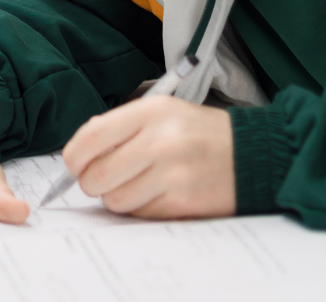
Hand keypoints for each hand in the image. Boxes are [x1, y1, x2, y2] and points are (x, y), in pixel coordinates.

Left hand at [63, 97, 235, 218]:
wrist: (252, 154)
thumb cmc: (197, 132)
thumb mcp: (161, 111)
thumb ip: (120, 126)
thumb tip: (80, 151)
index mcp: (150, 112)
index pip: (91, 136)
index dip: (74, 156)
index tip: (74, 164)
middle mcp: (160, 141)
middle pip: (97, 175)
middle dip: (91, 182)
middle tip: (101, 179)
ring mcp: (172, 174)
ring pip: (115, 200)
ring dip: (117, 197)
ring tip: (135, 184)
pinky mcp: (183, 203)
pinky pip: (140, 214)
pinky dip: (140, 209)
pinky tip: (156, 193)